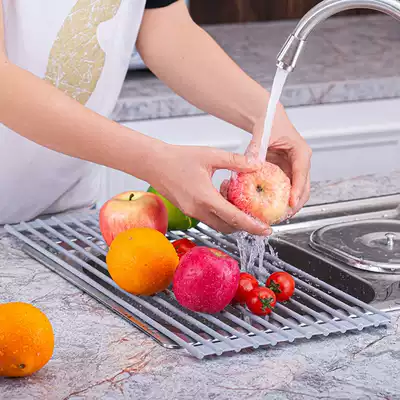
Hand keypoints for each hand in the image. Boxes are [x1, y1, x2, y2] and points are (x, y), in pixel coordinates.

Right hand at [146, 144, 270, 234]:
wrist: (154, 164)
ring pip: (219, 224)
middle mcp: (198, 210)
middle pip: (228, 227)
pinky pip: (210, 217)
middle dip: (245, 225)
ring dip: (232, 218)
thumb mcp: (211, 155)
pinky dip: (221, 212)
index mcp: (205, 198)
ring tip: (239, 200)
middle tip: (258, 217)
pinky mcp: (189, 211)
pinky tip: (224, 195)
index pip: (234, 218)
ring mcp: (193, 212)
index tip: (266, 230)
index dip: (252, 225)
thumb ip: (236, 160)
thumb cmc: (178, 158)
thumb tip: (256, 164)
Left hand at [248, 103, 311, 216]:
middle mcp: (301, 162)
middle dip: (296, 204)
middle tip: (283, 216)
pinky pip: (287, 190)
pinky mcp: (287, 174)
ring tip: (277, 217)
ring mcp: (295, 170)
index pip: (302, 173)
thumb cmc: (270, 123)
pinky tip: (272, 209)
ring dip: (290, 205)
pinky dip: (282, 200)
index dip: (297, 190)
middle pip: (304, 188)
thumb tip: (249, 162)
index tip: (291, 203)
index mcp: (300, 152)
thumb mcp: (263, 134)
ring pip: (298, 192)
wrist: (269, 120)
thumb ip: (256, 148)